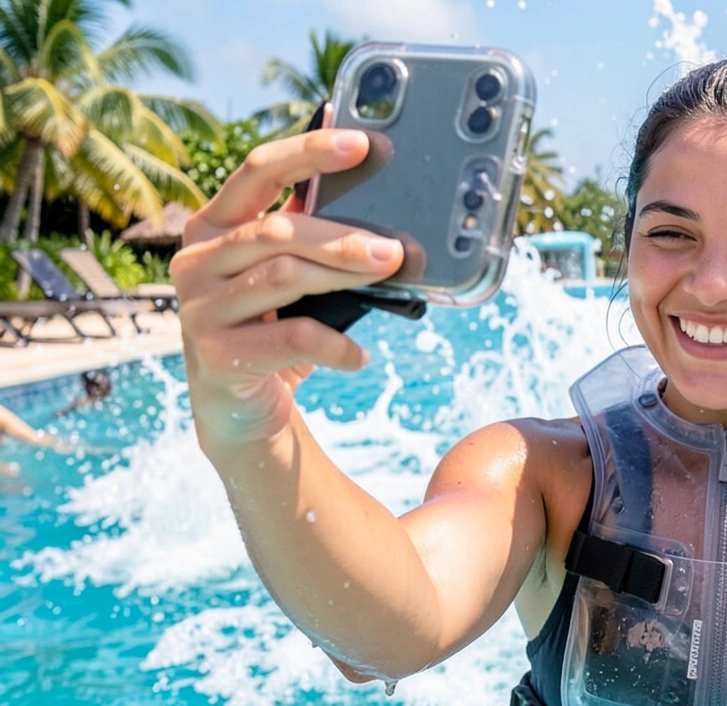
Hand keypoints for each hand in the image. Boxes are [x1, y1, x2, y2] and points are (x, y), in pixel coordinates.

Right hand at [171, 129, 403, 448]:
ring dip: (343, 277)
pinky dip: (333, 345)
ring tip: (388, 280)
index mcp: (214, 225)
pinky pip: (290, 339)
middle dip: (342, 237)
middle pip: (275, 231)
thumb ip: (308, 223)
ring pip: (283, 277)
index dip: (308, 152)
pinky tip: (358, 356)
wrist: (237, 406)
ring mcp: (200, 308)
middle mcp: (196, 260)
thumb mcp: (286, 269)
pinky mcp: (218, 356)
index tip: (359, 143)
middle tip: (395, 249)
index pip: (258, 171)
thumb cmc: (271, 324)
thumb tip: (361, 159)